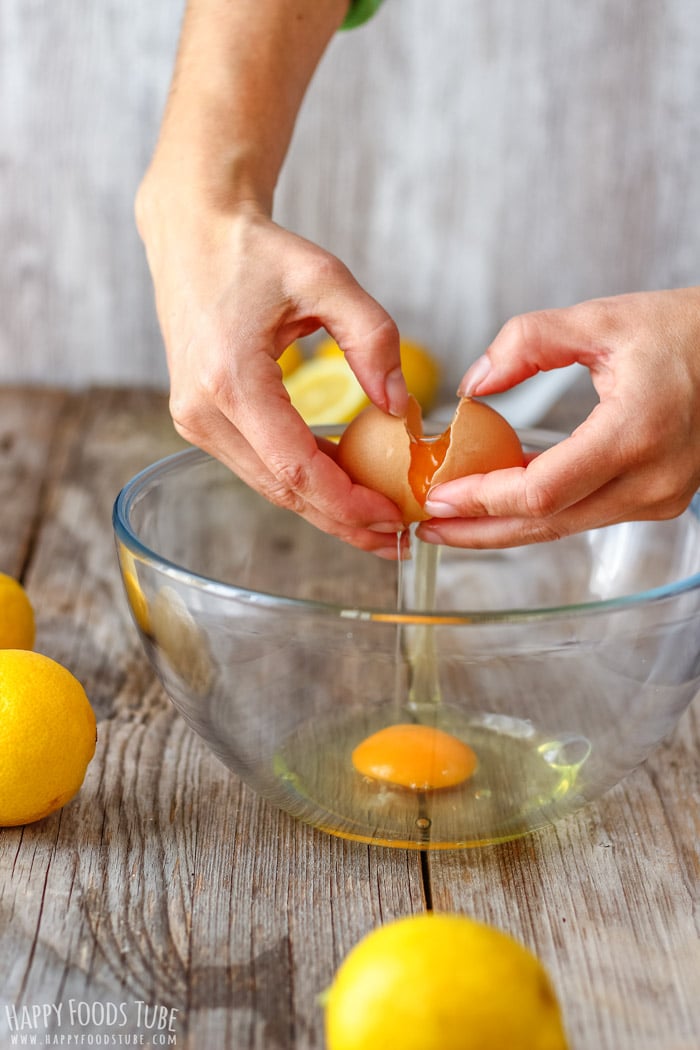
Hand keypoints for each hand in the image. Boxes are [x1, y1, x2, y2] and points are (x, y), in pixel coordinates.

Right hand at [137, 193, 408, 556]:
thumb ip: (373, 337)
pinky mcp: (200, 420)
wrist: (192, 233)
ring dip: (323, 507)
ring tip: (377, 521)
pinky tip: (342, 486)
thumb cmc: (255, 250)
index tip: (393, 518)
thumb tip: (402, 407)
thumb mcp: (325, 277)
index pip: (293, 466)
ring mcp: (195, 421)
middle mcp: (202, 411)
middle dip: (341, 520)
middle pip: (281, 489)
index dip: (346, 502)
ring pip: (268, 485)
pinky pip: (258, 465)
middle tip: (395, 538)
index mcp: (228, 379)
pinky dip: (301, 481)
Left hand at [419, 288, 699, 546]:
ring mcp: (661, 498)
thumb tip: (472, 384)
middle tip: (428, 526)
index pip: (543, 490)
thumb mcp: (601, 319)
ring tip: (452, 520)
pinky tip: (502, 502)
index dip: (483, 500)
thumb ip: (529, 341)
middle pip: (547, 523)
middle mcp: (652, 480)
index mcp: (636, 432)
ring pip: (565, 526)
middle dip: (480, 529)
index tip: (437, 497)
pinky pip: (585, 514)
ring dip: (506, 525)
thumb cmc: (684, 331)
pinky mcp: (660, 500)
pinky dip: (541, 511)